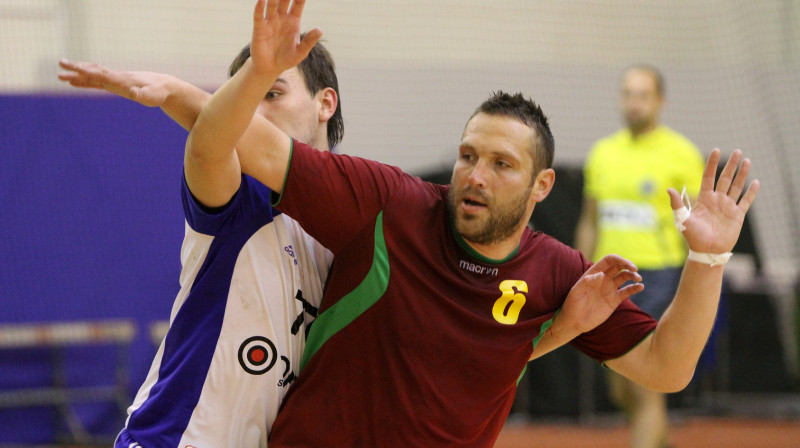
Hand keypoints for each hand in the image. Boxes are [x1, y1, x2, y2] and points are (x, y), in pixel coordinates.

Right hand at [57, 59, 171, 107]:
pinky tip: (74, 82)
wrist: (164, 86)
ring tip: (60, 74)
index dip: (89, 71)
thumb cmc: (158, 93)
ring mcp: (114, 81)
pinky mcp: (115, 85)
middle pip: (93, 71)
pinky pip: (96, 83)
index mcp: (122, 80)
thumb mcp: (152, 96)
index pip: (103, 74)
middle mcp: (116, 78)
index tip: (76, 67)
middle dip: (77, 68)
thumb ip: (143, 95)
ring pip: (92, 76)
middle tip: (60, 64)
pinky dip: (85, 82)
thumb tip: (134, 93)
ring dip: (77, 74)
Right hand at [250, 0, 321, 75]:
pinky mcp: (259, 29)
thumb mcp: (300, 52)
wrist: (270, 69)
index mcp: (293, 22)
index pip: (297, 4)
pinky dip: (260, 8)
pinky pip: (259, 16)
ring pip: (272, 6)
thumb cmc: (287, 59)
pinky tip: (262, 0)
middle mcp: (281, 19)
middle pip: (284, 1)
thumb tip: (320, 30)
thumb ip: (309, 41)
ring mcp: (270, 22)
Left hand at [558, 254, 643, 334]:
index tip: (625, 263)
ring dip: (633, 275)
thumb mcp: (576, 292)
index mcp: (594, 273)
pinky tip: (640, 287)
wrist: (575, 322)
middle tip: (634, 269)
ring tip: (638, 278)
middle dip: (628, 264)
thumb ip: (587, 282)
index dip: (618, 259)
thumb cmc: (572, 305)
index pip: (609, 260)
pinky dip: (635, 288)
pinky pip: (627, 291)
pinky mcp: (615, 300)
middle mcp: (604, 278)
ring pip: (625, 277)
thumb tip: (601, 274)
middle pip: (619, 266)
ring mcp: (610, 288)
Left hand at [668, 148, 759, 253]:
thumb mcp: (682, 219)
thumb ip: (677, 204)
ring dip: (742, 174)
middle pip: (725, 178)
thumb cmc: (693, 236)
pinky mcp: (737, 215)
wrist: (706, 251)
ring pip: (737, 186)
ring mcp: (728, 206)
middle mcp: (717, 200)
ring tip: (747, 161)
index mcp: (704, 198)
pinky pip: (746, 201)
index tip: (715, 150)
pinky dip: (751, 192)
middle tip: (738, 151)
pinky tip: (755, 182)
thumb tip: (669, 190)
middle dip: (731, 165)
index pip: (709, 176)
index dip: (712, 164)